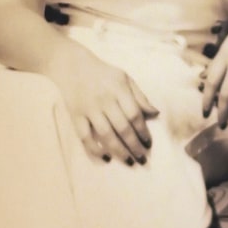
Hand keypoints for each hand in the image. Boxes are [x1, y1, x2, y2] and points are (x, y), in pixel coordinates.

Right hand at [49, 42, 158, 163]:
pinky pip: (85, 136)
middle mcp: (104, 100)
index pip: (134, 114)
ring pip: (105, 135)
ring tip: (129, 161)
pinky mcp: (76, 116)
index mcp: (119, 89)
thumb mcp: (125, 78)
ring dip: (119, 151)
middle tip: (142, 159)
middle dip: (134, 145)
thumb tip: (156, 113)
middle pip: (122, 127)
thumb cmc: (103, 74)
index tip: (149, 143)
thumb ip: (140, 96)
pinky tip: (106, 157)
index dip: (143, 131)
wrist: (72, 66)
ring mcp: (89, 109)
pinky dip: (95, 149)